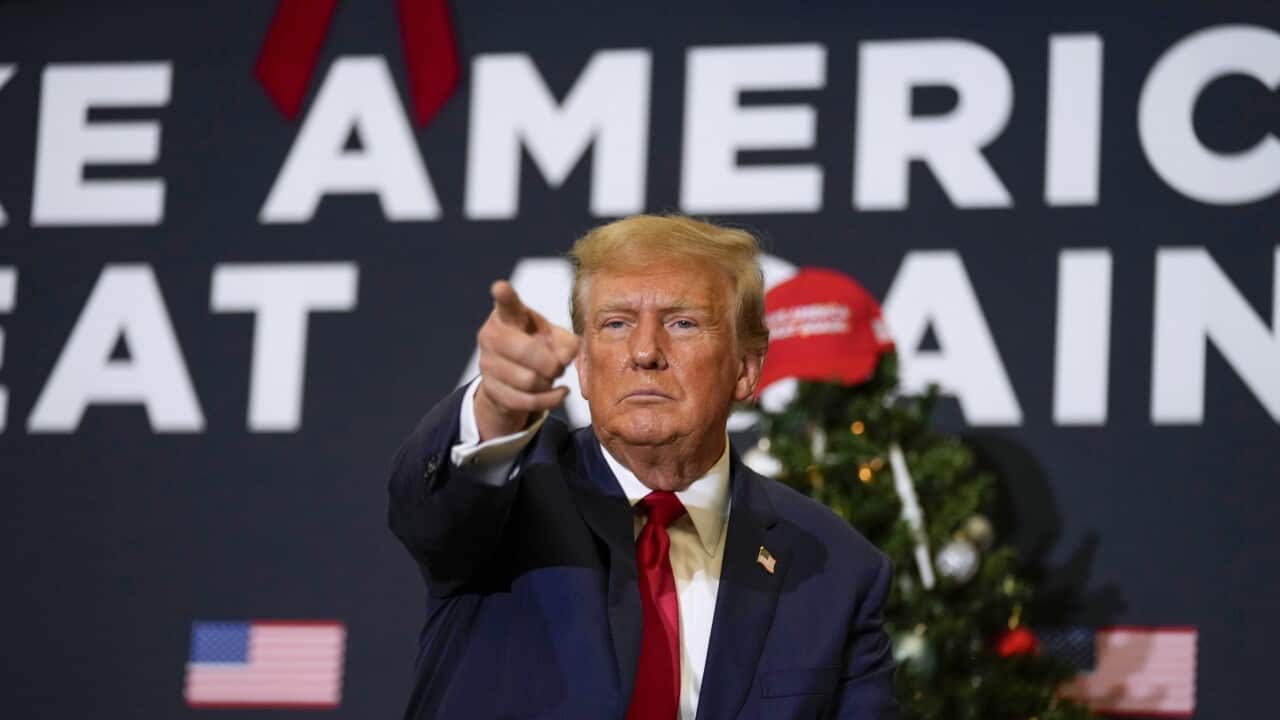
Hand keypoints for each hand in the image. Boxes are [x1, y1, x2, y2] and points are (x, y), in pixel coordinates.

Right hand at [474, 280, 579, 439]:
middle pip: (527, 352)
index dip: (504, 295)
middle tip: (558, 366)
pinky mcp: (490, 390)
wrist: (512, 375)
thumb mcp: (555, 337)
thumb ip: (567, 342)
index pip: (506, 303)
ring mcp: (487, 363)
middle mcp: (491, 335)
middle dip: (551, 364)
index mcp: (508, 315)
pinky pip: (526, 401)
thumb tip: (563, 358)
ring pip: (528, 381)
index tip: (501, 287)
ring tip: (551, 377)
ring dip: (549, 382)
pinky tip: (560, 393)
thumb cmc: (537, 345)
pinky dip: (550, 400)